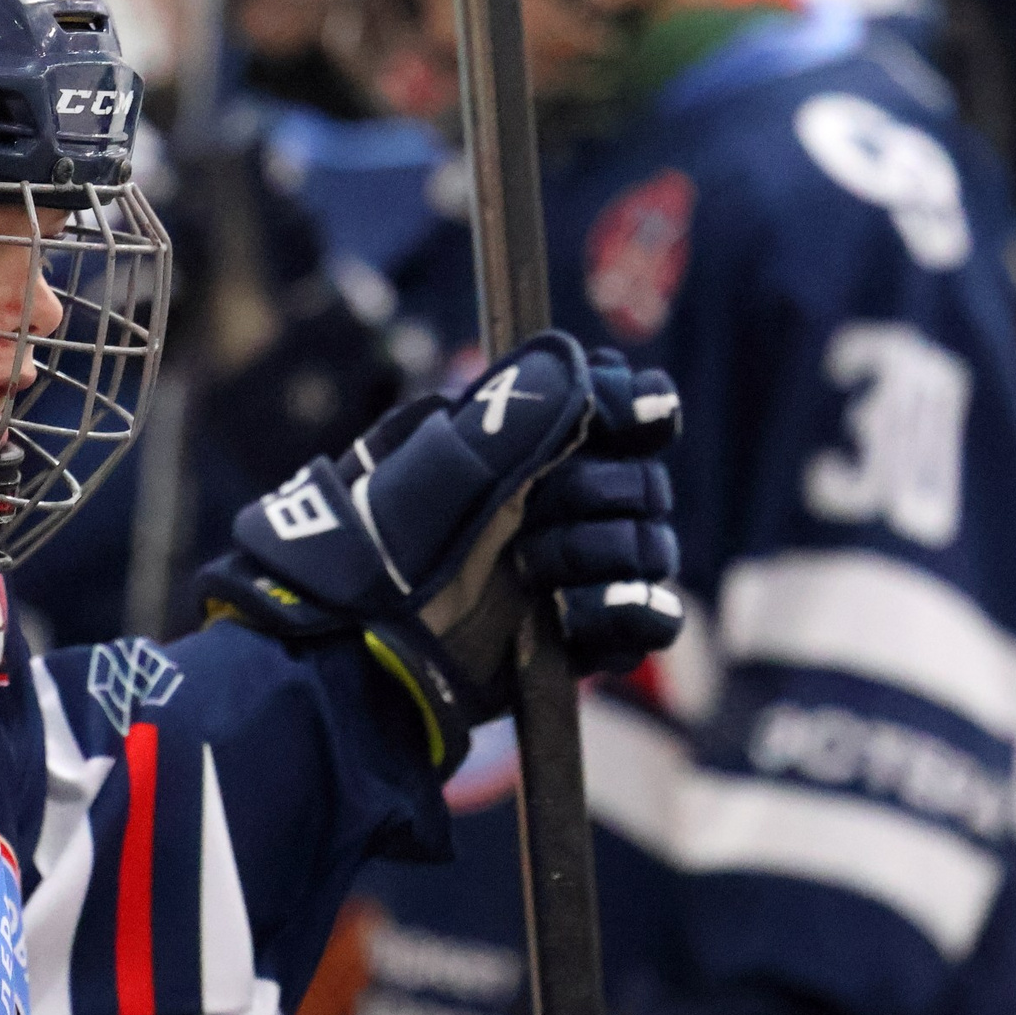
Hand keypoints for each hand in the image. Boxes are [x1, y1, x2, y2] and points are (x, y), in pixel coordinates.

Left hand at [198, 334, 682, 771]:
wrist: (361, 652)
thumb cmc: (381, 549)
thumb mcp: (438, 468)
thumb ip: (517, 411)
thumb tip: (586, 363)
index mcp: (528, 442)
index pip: (628, 405)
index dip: (638, 413)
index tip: (624, 425)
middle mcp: (559, 499)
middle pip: (646, 481)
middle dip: (603, 497)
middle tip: (536, 521)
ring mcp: (574, 568)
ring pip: (655, 547)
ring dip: (604, 557)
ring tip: (535, 577)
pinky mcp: (582, 634)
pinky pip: (653, 617)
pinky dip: (625, 614)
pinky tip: (570, 619)